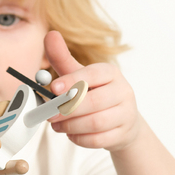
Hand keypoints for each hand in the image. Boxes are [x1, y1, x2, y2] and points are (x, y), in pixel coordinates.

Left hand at [44, 31, 142, 151]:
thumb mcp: (81, 75)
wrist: (122, 120)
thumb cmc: (96, 94)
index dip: (73, 81)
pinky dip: (80, 138)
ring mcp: (126, 113)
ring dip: (71, 126)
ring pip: (96, 123)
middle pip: (94, 102)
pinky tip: (70, 134)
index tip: (54, 88)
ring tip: (56, 126)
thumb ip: (63, 59)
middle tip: (48, 115)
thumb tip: (50, 34)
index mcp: (110, 73)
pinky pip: (99, 139)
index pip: (94, 74)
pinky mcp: (123, 133)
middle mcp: (123, 91)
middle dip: (67, 109)